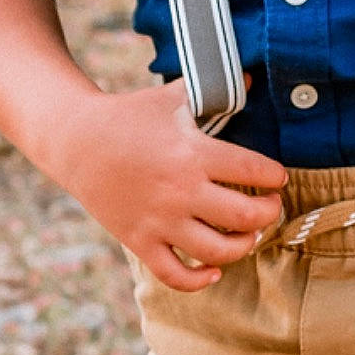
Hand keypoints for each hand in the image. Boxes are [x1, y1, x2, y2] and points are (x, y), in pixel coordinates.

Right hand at [55, 79, 286, 290]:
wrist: (76, 140)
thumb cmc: (129, 116)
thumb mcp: (172, 96)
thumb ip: (212, 89)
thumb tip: (248, 75)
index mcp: (193, 153)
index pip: (252, 169)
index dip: (273, 176)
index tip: (278, 177)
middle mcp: (181, 190)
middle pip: (244, 216)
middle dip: (269, 214)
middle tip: (271, 207)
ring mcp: (159, 220)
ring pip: (216, 251)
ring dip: (243, 246)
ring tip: (250, 235)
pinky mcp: (139, 241)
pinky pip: (175, 275)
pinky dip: (199, 280)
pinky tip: (214, 271)